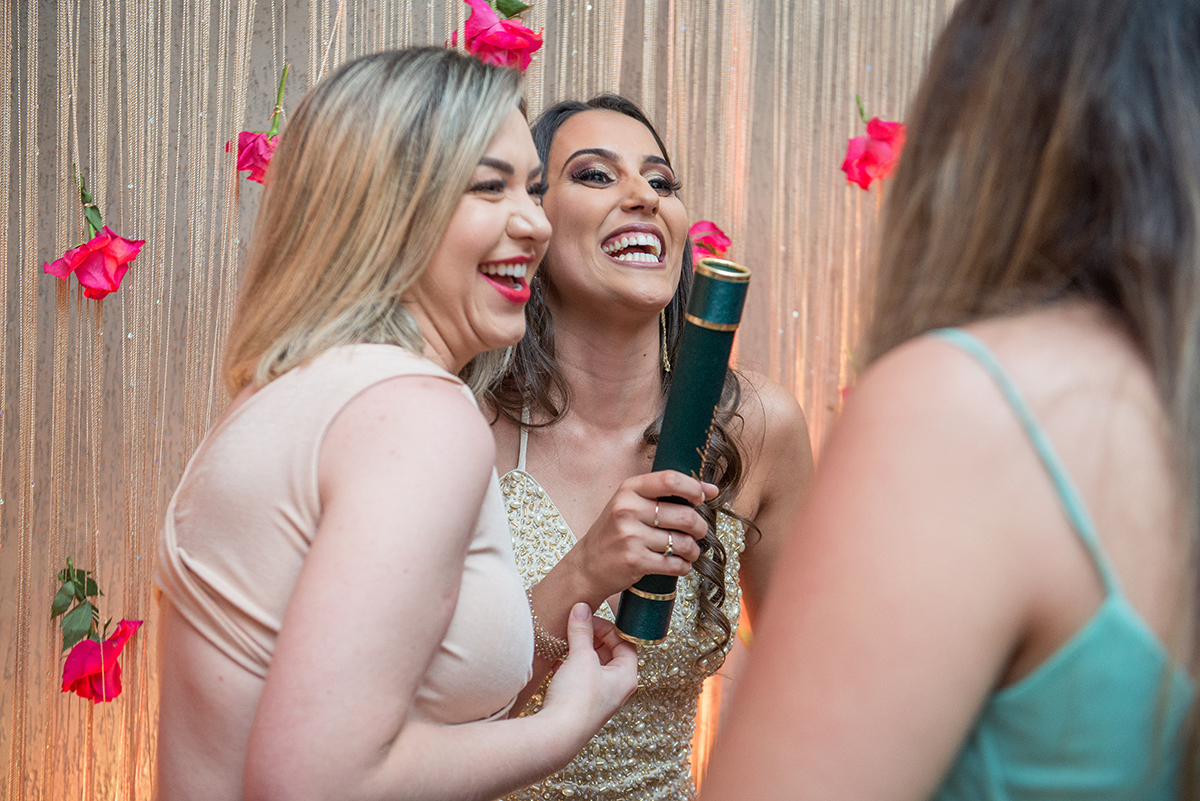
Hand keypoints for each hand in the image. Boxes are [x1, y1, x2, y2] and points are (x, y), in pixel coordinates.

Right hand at [540, 603, 637, 748]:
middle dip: (591, 637)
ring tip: (564, 639)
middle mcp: (616, 688)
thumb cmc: (577, 699)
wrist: (556, 734)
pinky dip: (567, 665)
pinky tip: (555, 659)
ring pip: (591, 664)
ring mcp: (597, 697)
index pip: (625, 643)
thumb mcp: (581, 657)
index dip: (608, 628)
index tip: (590, 619)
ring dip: (578, 650)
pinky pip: (577, 676)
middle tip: (576, 626)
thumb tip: (581, 608)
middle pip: (609, 653)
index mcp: (626, 677)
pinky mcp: (579, 703)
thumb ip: (582, 630)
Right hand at [567, 470, 718, 604]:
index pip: (670, 480)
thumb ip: (666, 494)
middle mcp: (628, 510)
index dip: (694, 488)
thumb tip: (711, 489)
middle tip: (698, 532)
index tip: (701, 498)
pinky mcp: (635, 561)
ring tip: (689, 551)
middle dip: (700, 527)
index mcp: (629, 490)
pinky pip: (676, 564)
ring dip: (693, 550)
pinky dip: (684, 567)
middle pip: (685, 515)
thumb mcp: (631, 504)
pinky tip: (679, 564)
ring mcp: (630, 537)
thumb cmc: (615, 531)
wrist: (587, 565)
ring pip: (684, 543)